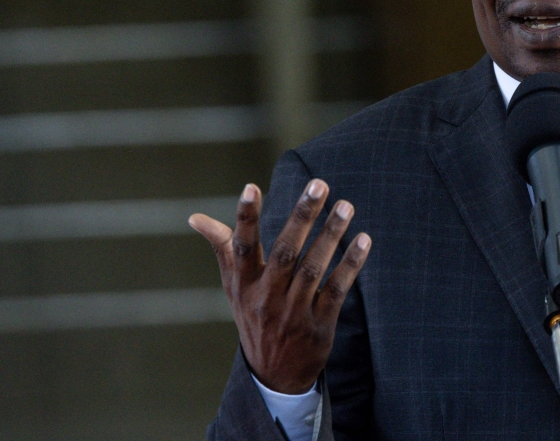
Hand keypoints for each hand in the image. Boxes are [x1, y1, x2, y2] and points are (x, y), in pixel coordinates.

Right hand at [189, 179, 370, 392]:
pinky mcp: (319, 324)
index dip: (245, 218)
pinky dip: (350, 264)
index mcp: (244, 285)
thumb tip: (196, 218)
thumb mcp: (234, 287)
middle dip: (302, 216)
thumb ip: (223, 249)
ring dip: (331, 235)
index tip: (250, 187)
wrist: (275, 375)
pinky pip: (336, 289)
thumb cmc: (254, 316)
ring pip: (313, 268)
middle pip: (286, 252)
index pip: (242, 247)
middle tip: (319, 184)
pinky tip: (363, 240)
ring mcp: (294, 312)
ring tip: (346, 205)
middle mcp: (267, 297)